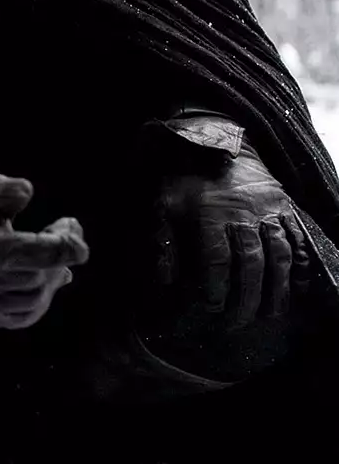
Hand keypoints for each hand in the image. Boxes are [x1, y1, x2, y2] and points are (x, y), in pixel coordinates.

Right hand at [0, 161, 89, 329]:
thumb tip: (25, 193)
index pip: (1, 251)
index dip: (45, 250)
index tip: (75, 233)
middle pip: (16, 282)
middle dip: (53, 260)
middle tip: (68, 231)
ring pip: (19, 307)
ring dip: (50, 282)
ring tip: (59, 252)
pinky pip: (13, 319)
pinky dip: (40, 302)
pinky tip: (50, 275)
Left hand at [154, 142, 315, 325]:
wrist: (216, 141)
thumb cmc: (184, 178)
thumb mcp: (162, 202)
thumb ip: (162, 240)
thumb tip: (164, 279)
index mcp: (211, 214)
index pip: (216, 259)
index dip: (216, 286)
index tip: (212, 308)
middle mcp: (244, 214)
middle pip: (251, 262)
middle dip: (247, 297)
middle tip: (239, 323)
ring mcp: (269, 210)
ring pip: (279, 253)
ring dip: (277, 287)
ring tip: (272, 313)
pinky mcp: (285, 206)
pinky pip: (298, 237)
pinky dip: (302, 264)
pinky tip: (300, 286)